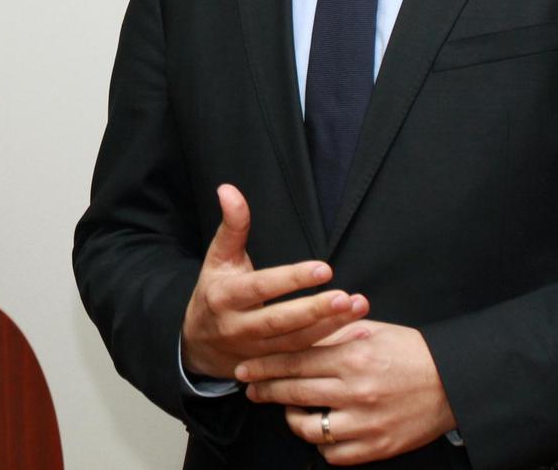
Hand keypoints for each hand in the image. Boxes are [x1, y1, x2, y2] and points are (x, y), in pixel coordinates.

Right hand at [179, 184, 368, 379]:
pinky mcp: (271, 368)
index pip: (261, 288)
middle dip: (315, 310)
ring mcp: (256, 353)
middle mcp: (239, 327)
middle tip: (346, 297)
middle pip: (280, 321)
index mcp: (225, 297)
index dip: (291, 280)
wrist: (198, 344)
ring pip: (296, 343)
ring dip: (330, 327)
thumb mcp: (218, 258)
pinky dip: (332, 346)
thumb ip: (232, 226)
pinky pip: (305, 359)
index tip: (323, 268)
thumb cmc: (215, 292)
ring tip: (358, 308)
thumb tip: (228, 189)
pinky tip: (359, 333)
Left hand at [239, 320, 456, 464]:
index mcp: (352, 357)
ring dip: (291, 419)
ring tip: (288, 410)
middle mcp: (356, 392)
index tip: (244, 369)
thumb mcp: (372, 331)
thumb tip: (297, 331)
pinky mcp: (377, 447)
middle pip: (294, 393)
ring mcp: (366, 423)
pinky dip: (321, 444)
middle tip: (250, 389)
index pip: (294, 361)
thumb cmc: (412, 352)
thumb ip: (333, 333)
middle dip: (266, 391)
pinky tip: (319, 430)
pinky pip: (333, 454)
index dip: (264, 366)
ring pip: (308, 429)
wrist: (454, 382)